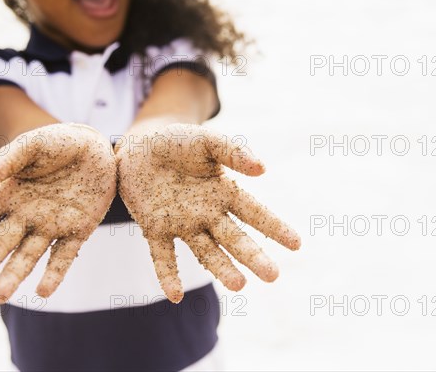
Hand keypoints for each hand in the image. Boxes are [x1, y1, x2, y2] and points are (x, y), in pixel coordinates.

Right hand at [0, 123, 116, 301]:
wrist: (97, 149)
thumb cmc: (58, 143)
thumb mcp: (32, 144)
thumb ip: (7, 159)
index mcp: (8, 195)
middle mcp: (25, 216)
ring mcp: (51, 226)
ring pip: (27, 256)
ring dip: (13, 276)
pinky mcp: (77, 231)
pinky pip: (64, 256)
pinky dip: (54, 274)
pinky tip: (43, 291)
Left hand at [117, 123, 300, 302]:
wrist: (139, 148)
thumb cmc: (178, 143)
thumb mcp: (207, 141)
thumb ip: (233, 151)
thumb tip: (263, 168)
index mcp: (224, 192)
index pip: (255, 214)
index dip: (275, 227)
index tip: (297, 244)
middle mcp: (207, 214)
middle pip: (235, 238)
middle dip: (253, 256)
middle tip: (272, 275)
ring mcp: (182, 224)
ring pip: (206, 251)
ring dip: (222, 268)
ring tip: (239, 285)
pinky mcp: (155, 229)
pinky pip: (163, 255)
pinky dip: (168, 275)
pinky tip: (175, 295)